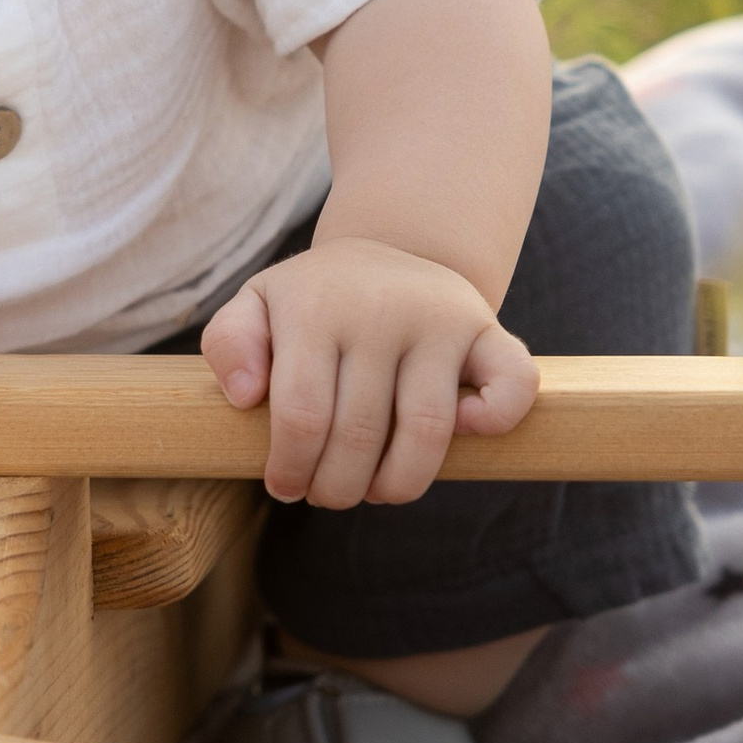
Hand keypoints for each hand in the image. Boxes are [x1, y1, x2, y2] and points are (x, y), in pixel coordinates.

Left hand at [198, 235, 536, 507]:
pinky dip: (493, 422)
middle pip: (359, 436)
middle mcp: (381, 310)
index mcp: (316, 307)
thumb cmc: (316, 300)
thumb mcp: (257, 305)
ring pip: (427, 431)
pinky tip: (461, 434)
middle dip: (337, 487)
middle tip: (328, 494)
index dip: (292, 469)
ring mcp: (440, 319)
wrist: (391, 248)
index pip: (302, 417)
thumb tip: (247, 397)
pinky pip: (512, 384)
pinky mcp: (488, 329)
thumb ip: (230, 344)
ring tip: (375, 490)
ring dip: (398, 484)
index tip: (286, 487)